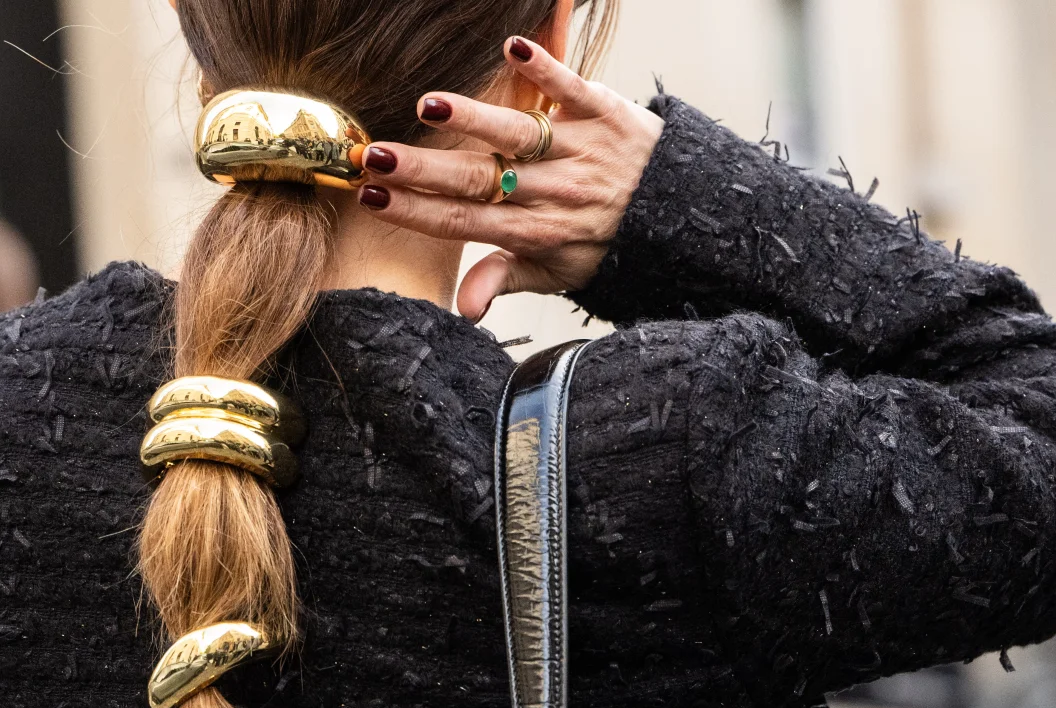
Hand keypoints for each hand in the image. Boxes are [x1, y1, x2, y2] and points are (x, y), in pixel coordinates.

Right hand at [356, 35, 663, 320]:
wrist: (685, 215)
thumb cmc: (609, 243)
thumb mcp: (560, 274)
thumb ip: (506, 279)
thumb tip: (462, 309)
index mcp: (537, 233)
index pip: (465, 222)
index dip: (415, 212)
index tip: (370, 197)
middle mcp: (555, 192)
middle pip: (479, 179)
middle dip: (424, 169)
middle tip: (375, 156)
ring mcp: (581, 150)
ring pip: (520, 134)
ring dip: (474, 119)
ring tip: (429, 106)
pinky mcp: (607, 112)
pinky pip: (573, 89)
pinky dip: (547, 68)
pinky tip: (513, 49)